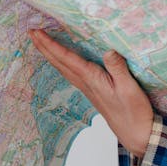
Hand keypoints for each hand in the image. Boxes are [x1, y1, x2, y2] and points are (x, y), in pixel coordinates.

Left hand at [29, 29, 153, 156]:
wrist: (135, 134)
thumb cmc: (134, 111)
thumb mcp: (129, 88)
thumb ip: (118, 68)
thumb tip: (108, 50)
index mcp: (92, 79)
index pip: (66, 58)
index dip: (51, 44)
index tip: (37, 33)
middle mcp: (85, 83)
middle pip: (59, 62)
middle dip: (44, 46)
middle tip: (31, 32)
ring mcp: (87, 88)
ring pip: (63, 68)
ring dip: (50, 54)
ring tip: (40, 43)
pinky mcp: (92, 91)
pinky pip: (71, 73)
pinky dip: (61, 63)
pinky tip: (61, 62)